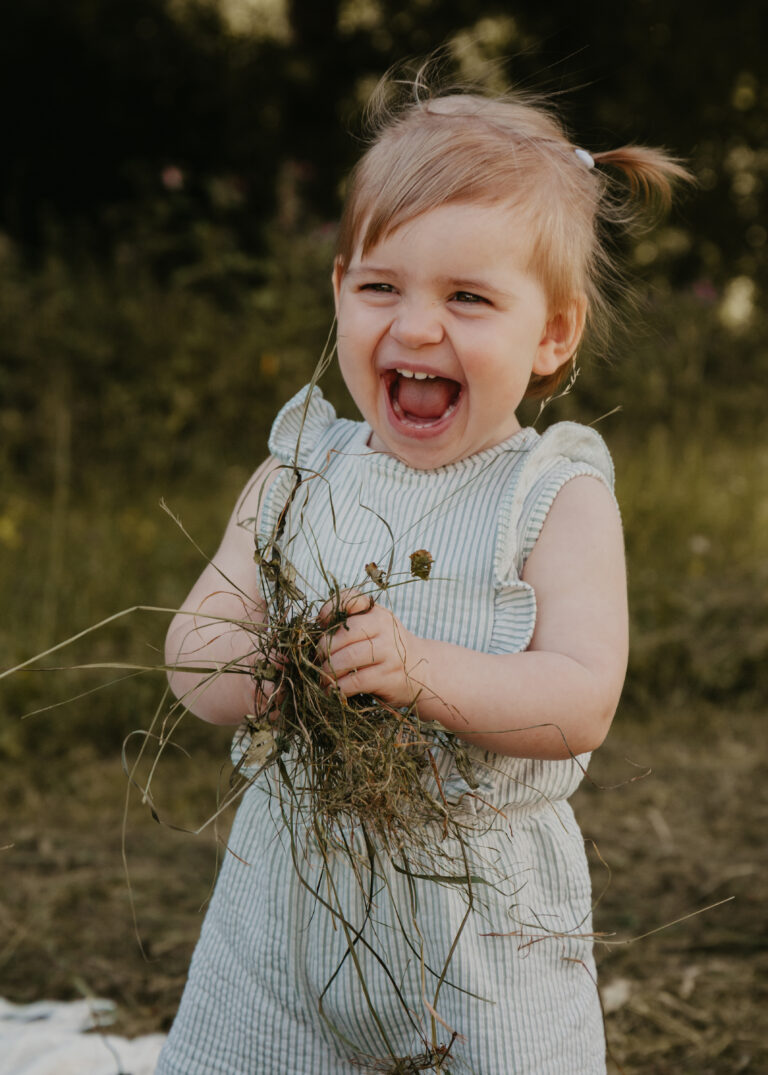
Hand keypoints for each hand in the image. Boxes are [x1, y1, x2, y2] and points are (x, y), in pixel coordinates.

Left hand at [316, 589, 421, 707]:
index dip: (330, 608)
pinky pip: (356, 681)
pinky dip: (339, 688)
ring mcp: (389, 652)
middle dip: (324, 648)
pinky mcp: (389, 677)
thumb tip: (315, 633)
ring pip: (347, 658)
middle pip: (344, 633)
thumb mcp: (375, 629)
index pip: (351, 599)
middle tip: (317, 660)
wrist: (422, 673)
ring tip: (322, 678)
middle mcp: (385, 628)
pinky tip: (333, 691)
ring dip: (328, 670)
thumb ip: (349, 624)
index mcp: (377, 613)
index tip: (321, 622)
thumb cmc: (387, 650)